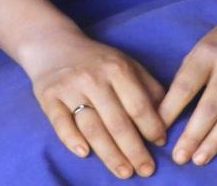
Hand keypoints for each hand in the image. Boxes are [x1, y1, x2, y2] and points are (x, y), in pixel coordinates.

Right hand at [21, 29, 165, 179]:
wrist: (53, 44)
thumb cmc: (97, 60)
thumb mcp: (126, 64)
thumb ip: (148, 88)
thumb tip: (168, 119)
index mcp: (116, 68)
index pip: (138, 105)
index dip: (152, 128)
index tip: (160, 144)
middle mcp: (92, 77)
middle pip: (117, 122)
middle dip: (135, 150)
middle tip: (146, 170)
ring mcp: (69, 87)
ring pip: (92, 127)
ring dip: (110, 154)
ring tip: (124, 172)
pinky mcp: (48, 96)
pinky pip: (61, 123)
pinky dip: (72, 139)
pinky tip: (84, 153)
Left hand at [158, 7, 216, 166]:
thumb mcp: (202, 47)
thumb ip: (190, 74)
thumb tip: (169, 108)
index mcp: (205, 54)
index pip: (185, 86)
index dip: (170, 110)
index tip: (158, 131)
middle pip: (209, 106)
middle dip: (192, 135)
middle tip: (179, 158)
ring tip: (201, 158)